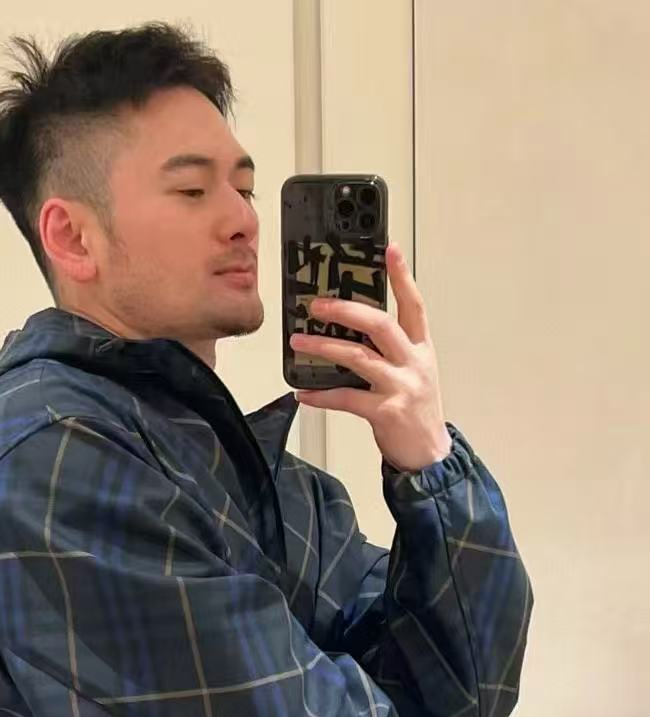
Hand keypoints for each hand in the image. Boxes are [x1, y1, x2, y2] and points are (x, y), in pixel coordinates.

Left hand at [289, 240, 451, 471]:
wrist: (430, 455)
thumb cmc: (416, 410)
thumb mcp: (412, 372)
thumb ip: (389, 351)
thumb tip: (347, 332)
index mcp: (421, 349)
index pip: (414, 305)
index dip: (402, 276)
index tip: (389, 250)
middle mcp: (413, 363)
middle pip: (380, 325)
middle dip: (346, 310)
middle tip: (316, 304)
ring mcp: (401, 386)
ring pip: (358, 357)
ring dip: (324, 347)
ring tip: (298, 342)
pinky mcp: (386, 411)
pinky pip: (347, 398)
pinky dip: (321, 395)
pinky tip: (303, 393)